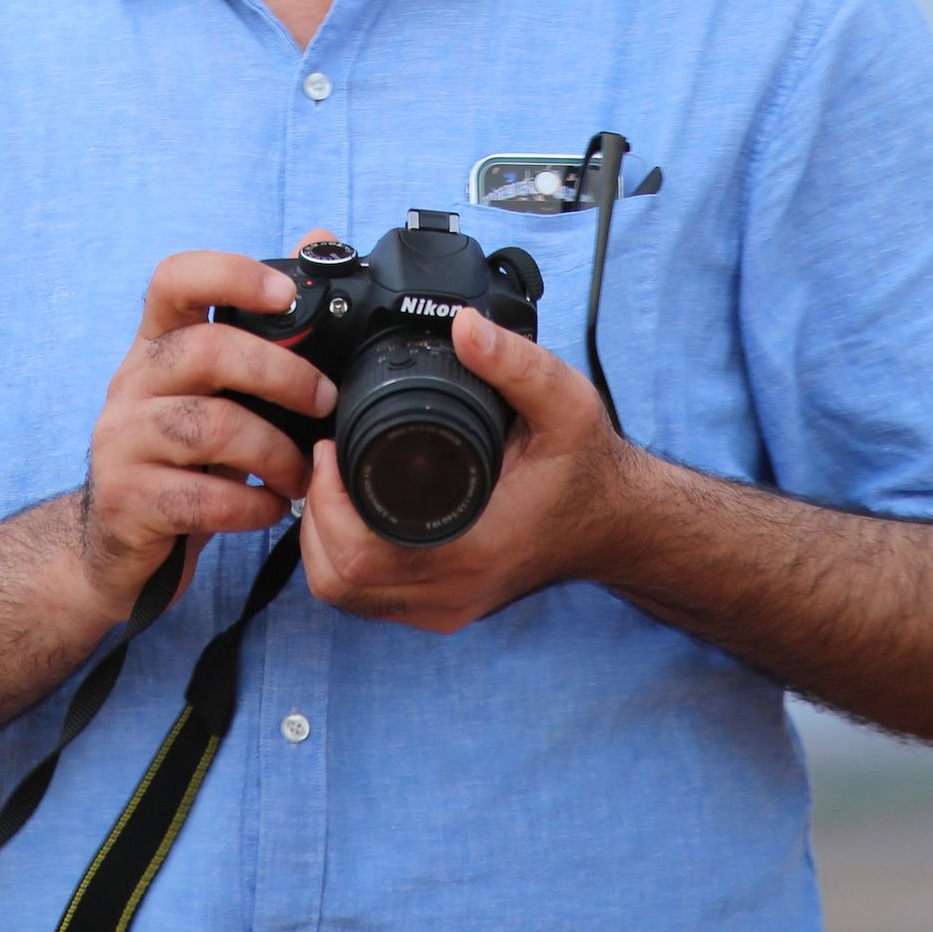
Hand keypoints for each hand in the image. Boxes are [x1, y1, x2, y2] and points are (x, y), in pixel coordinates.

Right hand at [78, 252, 336, 619]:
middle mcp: (131, 382)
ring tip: (301, 473)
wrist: (117, 540)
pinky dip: (251, 505)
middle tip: (323, 402)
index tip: (286, 295)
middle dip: (281, 374)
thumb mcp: (217, 388)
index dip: (231, 275)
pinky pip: (202, 497)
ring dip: (275, 452)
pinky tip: (269, 508)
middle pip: (206, 350)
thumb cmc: (184, 453)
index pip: (174, 279)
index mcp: (156, 343)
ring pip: (210, 427)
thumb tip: (318, 237)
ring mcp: (122, 440)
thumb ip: (264, 325)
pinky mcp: (127, 500)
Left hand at [299, 309, 634, 631]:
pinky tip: (353, 511)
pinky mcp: (443, 608)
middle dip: (314, 516)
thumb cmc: (587, 465)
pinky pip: (368, 598)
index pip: (358, 556)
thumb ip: (513, 361)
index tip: (332, 445)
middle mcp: (453, 590)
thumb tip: (462, 323)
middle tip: (326, 457)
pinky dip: (345, 559)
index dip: (326, 502)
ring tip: (335, 478)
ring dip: (324, 539)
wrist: (618, 522)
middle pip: (339, 581)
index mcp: (471, 549)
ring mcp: (445, 607)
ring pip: (346, 594)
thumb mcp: (564, 402)